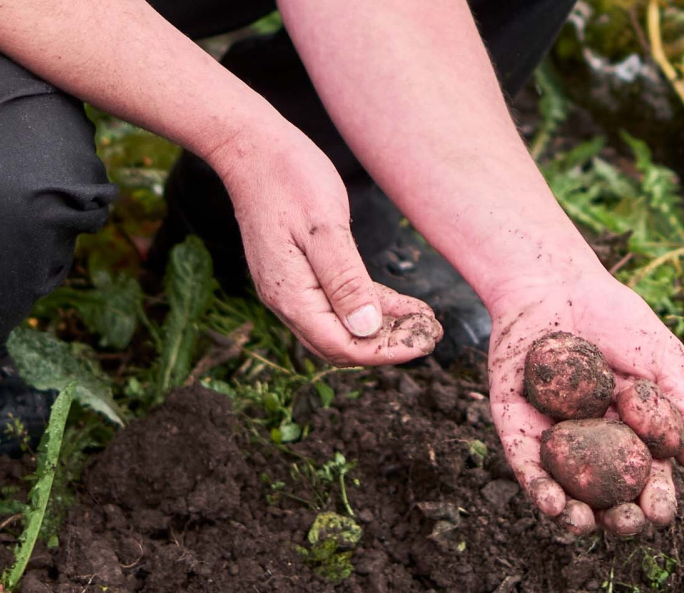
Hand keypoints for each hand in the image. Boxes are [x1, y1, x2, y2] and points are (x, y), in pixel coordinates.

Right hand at [215, 125, 441, 365]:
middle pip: (342, 344)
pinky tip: (400, 304)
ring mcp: (292, 288)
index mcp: (291, 295)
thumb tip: (366, 329)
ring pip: (341, 327)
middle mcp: (287, 301)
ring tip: (423, 321)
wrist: (253, 149)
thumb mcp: (324, 228)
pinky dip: (369, 306)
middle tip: (431, 334)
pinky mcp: (299, 274)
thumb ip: (346, 281)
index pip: (342, 345)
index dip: (385, 352)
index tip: (423, 341)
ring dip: (382, 328)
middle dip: (387, 345)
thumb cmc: (288, 179)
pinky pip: (337, 303)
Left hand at [487, 269, 683, 536]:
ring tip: (584, 525)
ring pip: (564, 491)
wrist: (556, 283)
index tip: (660, 513)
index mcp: (634, 434)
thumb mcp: (663, 361)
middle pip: (607, 496)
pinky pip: (527, 466)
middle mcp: (594, 445)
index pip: (648, 479)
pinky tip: (551, 503)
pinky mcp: (517, 428)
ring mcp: (555, 440)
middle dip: (617, 518)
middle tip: (625, 523)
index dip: (655, 501)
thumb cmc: (617, 317)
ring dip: (574, 517)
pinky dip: (538, 488)